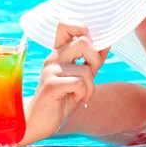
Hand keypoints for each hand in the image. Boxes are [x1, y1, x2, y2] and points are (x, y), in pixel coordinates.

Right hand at [23, 22, 109, 143]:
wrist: (39, 121)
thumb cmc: (62, 98)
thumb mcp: (81, 77)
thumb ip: (92, 61)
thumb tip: (107, 43)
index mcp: (59, 52)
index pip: (66, 25)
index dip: (83, 29)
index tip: (90, 48)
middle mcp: (54, 57)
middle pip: (83, 41)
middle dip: (95, 60)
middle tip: (90, 75)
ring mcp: (50, 70)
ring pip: (85, 69)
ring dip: (90, 86)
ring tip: (82, 94)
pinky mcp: (50, 85)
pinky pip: (79, 83)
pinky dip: (84, 94)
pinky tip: (76, 99)